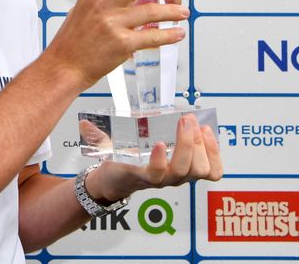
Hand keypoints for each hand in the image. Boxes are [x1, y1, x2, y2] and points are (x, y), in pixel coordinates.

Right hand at [43, 0, 189, 88]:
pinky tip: (176, 34)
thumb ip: (103, 0)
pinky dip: (170, 35)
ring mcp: (113, 23)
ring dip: (173, 11)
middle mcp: (102, 5)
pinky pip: (154, 36)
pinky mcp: (123, 43)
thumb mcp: (81, 10)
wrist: (65, 66)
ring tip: (181, 13)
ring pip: (153, 10)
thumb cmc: (72, 42)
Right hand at [86, 114, 222, 202]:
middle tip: (185, 119)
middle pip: (183, 170)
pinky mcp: (192, 173)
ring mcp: (180, 177)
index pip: (155, 175)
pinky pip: (213, 171)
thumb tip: (84, 123)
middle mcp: (165, 180)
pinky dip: (215, 153)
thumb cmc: (118, 162)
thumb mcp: (105, 149)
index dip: (159, 163)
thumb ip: (95, 136)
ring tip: (195, 124)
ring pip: (201, 170)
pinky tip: (207, 133)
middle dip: (187, 143)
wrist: (121, 180)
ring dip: (202, 146)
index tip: (157, 144)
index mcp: (143, 174)